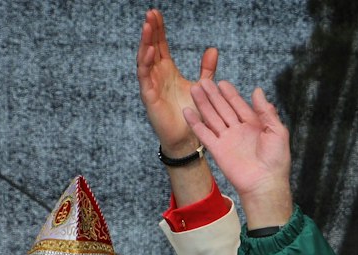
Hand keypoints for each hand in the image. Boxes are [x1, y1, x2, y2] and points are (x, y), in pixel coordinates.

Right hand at [136, 10, 217, 153]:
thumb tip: (213, 49)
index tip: (157, 13)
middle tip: (150, 13)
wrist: (188, 138)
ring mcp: (151, 85)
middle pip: (150, 47)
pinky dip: (146, 64)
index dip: (158, 30)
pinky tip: (149, 51)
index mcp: (167, 70)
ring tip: (147, 26)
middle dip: (150, 31)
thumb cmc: (193, 114)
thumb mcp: (203, 86)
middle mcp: (157, 75)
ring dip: (145, 43)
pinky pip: (145, 77)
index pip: (160, 45)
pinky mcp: (149, 97)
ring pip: (145, 59)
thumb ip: (207, 69)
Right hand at [186, 79, 293, 227]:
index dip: (230, 94)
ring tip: (194, 89)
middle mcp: (239, 131)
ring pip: (212, 118)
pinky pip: (204, 134)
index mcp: (254, 125)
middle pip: (223, 109)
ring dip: (203, 104)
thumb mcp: (277, 131)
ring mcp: (227, 140)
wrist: (265, 183)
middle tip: (203, 81)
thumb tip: (257, 90)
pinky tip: (187, 111)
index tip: (221, 82)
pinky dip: (195, 123)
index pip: (239, 106)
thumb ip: (266, 111)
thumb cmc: (276, 160)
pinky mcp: (218, 150)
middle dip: (213, 95)